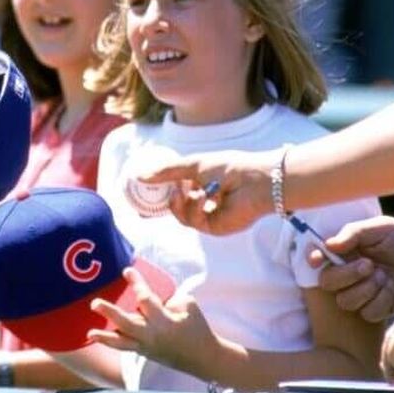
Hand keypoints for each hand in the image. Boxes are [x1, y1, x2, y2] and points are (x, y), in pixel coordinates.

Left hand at [88, 267, 217, 377]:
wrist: (203, 357)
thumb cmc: (196, 327)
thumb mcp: (188, 306)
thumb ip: (169, 299)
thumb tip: (151, 294)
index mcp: (165, 322)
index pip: (146, 299)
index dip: (136, 283)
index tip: (127, 270)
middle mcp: (152, 335)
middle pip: (128, 324)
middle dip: (111, 313)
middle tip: (94, 303)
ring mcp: (146, 346)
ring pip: (122, 342)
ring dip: (105, 337)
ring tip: (90, 333)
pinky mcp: (143, 352)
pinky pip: (124, 347)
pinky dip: (110, 341)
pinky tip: (93, 336)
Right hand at [140, 149, 278, 235]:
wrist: (254, 181)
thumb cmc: (228, 167)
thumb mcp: (191, 164)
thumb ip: (166, 172)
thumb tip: (139, 176)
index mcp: (198, 184)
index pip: (174, 191)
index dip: (158, 193)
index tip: (141, 191)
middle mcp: (203, 201)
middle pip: (174, 208)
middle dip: (164, 201)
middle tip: (150, 196)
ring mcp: (208, 216)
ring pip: (181, 216)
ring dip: (181, 202)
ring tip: (189, 190)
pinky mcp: (214, 228)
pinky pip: (193, 222)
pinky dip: (194, 208)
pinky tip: (203, 196)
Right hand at [312, 216, 393, 321]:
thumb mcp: (380, 228)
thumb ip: (352, 233)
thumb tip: (328, 245)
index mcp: (344, 251)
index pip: (317, 257)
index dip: (312, 259)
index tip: (316, 260)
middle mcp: (347, 273)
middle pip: (327, 282)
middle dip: (347, 276)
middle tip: (370, 265)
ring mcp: (361, 292)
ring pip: (346, 301)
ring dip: (367, 289)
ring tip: (385, 276)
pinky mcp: (377, 308)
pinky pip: (368, 313)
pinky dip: (382, 300)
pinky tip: (392, 288)